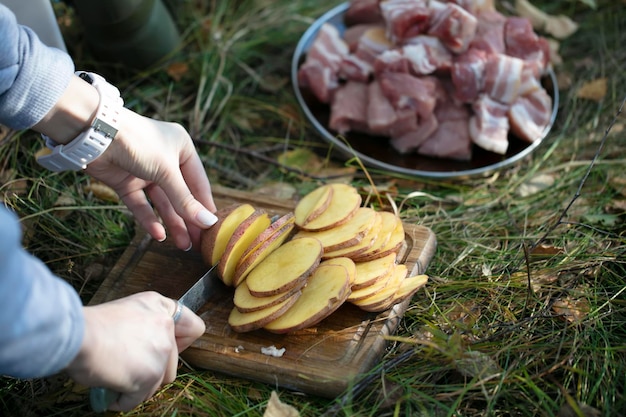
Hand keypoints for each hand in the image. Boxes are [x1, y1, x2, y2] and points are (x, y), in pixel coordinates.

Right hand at [65, 291, 204, 411]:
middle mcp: (165, 326)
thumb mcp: (126, 312)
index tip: (164, 349)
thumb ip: (144, 327)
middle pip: (174, 361)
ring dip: (139, 386)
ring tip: (117, 380)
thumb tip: (144, 350)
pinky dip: (124, 400)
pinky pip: (140, 398)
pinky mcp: (150, 375)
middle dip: (152, 370)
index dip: (181, 342)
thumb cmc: (90, 326)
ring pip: (159, 382)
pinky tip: (110, 394)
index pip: (194, 328)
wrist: (76, 336)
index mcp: (160, 307)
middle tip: (129, 369)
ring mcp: (161, 351)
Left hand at [86, 108, 217, 249]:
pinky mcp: (126, 182)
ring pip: (162, 203)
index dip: (204, 205)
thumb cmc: (138, 143)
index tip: (212, 228)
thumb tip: (207, 223)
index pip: (199, 182)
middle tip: (198, 242)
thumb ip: (185, 200)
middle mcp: (165, 160)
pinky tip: (159, 235)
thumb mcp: (167, 172)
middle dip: (188, 218)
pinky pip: (142, 204)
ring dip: (172, 223)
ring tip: (183, 245)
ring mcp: (145, 172)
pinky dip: (149, 219)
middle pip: (180, 195)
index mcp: (182, 149)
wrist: (94, 134)